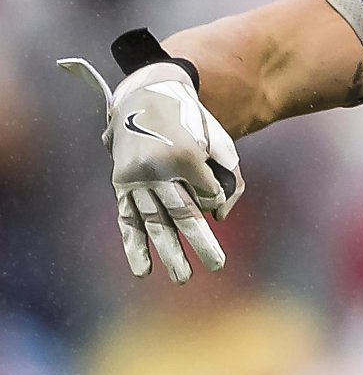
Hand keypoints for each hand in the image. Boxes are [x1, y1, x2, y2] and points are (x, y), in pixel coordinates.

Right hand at [58, 36, 243, 283]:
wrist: (146, 96)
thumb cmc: (191, 122)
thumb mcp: (219, 140)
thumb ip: (229, 174)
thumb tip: (220, 214)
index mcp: (184, 155)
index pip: (208, 193)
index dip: (215, 197)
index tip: (214, 194)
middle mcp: (157, 169)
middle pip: (183, 213)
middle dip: (201, 242)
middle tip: (218, 265)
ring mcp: (136, 178)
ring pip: (154, 221)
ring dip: (168, 252)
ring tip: (183, 278)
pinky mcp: (121, 185)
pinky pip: (127, 218)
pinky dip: (133, 246)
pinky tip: (142, 271)